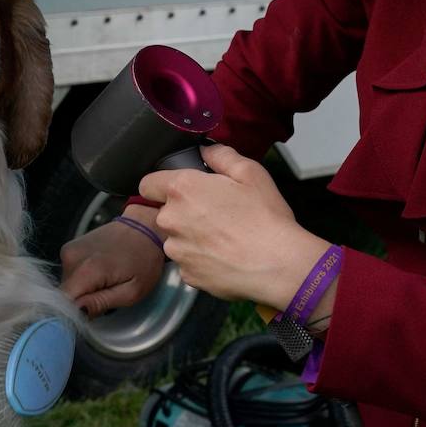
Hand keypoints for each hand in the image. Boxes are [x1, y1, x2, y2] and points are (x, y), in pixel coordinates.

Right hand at [59, 204, 165, 316]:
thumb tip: (78, 312)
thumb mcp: (132, 291)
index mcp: (87, 270)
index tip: (92, 312)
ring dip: (82, 289)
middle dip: (81, 301)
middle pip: (65, 294)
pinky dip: (82, 278)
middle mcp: (71, 258)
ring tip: (105, 280)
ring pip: (67, 284)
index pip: (63, 302)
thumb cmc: (144, 260)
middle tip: (105, 294)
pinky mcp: (68, 248)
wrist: (143, 227)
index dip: (74, 313)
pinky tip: (98, 272)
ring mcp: (68, 250)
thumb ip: (101, 303)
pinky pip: (69, 273)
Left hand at [137, 145, 333, 310]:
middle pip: (165, 212)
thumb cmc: (265, 217)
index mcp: (182, 190)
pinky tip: (224, 257)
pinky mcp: (186, 275)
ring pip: (176, 239)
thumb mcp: (250, 173)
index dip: (161, 185)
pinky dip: (201, 260)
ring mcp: (177, 250)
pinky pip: (188, 262)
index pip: (147, 184)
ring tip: (222, 238)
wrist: (278, 265)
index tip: (179, 190)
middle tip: (214, 214)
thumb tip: (206, 151)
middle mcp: (171, 220)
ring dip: (191, 237)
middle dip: (183, 212)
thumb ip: (221, 156)